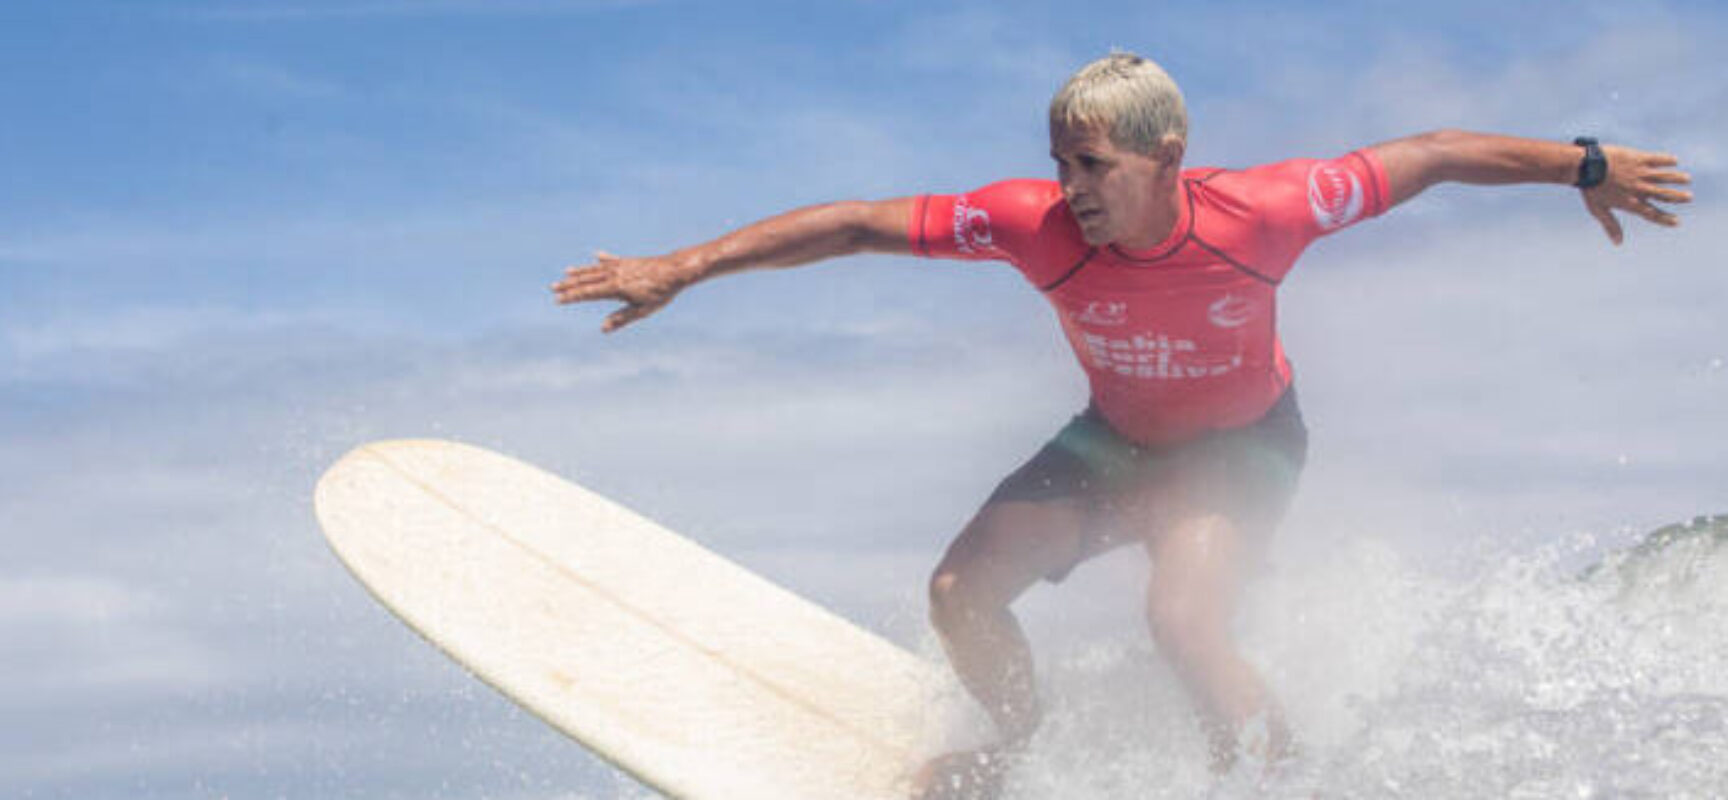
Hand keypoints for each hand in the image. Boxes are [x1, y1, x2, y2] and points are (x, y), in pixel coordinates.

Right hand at [550, 251, 690, 332]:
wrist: (675, 270)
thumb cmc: (660, 293)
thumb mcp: (642, 310)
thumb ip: (622, 318)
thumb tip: (603, 329)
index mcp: (615, 287)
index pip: (587, 293)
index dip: (571, 297)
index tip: (557, 299)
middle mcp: (614, 274)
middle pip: (586, 280)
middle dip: (569, 284)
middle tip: (552, 287)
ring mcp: (620, 266)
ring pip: (595, 269)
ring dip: (580, 271)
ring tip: (566, 272)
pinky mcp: (628, 261)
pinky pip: (611, 260)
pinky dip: (602, 259)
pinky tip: (596, 256)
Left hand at [1584, 146, 1692, 244]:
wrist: (1585, 167)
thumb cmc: (1590, 190)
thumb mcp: (1598, 210)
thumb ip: (1611, 226)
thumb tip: (1618, 244)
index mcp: (1630, 202)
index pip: (1652, 214)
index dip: (1665, 219)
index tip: (1676, 222)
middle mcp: (1639, 189)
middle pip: (1663, 195)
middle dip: (1678, 197)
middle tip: (1689, 197)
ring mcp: (1640, 173)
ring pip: (1664, 177)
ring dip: (1677, 178)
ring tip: (1687, 179)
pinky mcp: (1638, 159)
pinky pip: (1657, 160)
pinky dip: (1667, 160)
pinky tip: (1674, 161)